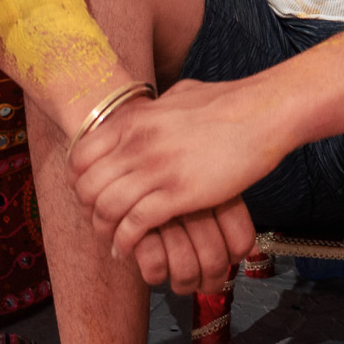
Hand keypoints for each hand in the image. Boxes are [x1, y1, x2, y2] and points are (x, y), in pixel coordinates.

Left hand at [71, 76, 289, 277]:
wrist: (263, 111)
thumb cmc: (229, 102)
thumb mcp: (180, 95)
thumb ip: (158, 108)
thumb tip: (152, 109)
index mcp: (134, 120)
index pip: (79, 157)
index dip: (80, 182)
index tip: (92, 196)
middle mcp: (136, 143)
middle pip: (88, 187)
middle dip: (90, 211)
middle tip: (102, 223)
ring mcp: (156, 168)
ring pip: (107, 208)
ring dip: (106, 230)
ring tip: (115, 242)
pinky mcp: (179, 193)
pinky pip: (136, 224)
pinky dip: (128, 241)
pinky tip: (133, 248)